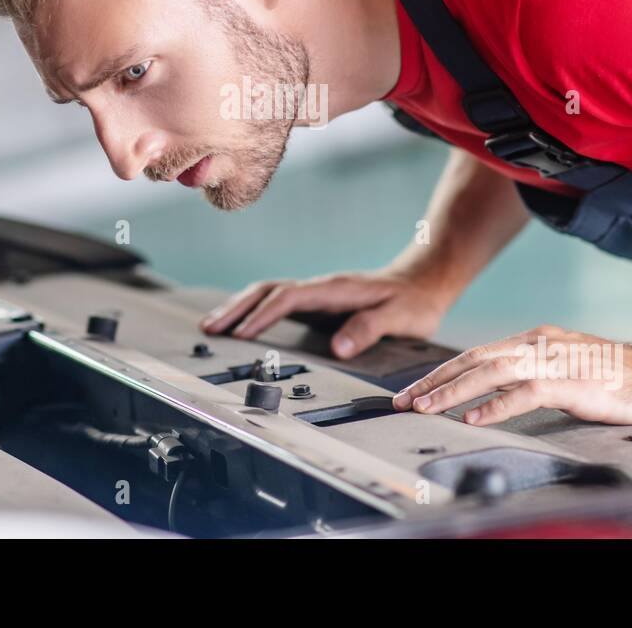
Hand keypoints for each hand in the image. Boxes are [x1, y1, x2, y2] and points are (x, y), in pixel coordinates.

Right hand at [199, 268, 454, 359]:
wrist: (423, 282)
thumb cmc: (412, 302)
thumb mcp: (399, 318)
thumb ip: (369, 330)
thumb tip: (337, 348)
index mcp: (334, 290)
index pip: (288, 298)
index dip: (263, 316)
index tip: (242, 334)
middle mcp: (320, 288)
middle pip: (267, 291)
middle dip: (236, 308)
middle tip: (208, 328)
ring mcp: (316, 294)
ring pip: (267, 294)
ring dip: (239, 307)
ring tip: (212, 326)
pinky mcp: (317, 303)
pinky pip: (277, 302)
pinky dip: (253, 310)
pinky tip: (240, 323)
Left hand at [392, 325, 631, 434]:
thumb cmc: (629, 382)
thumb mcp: (573, 376)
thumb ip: (539, 382)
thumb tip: (503, 400)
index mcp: (539, 341)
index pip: (479, 354)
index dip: (443, 372)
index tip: (415, 391)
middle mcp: (541, 344)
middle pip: (473, 359)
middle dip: (433, 381)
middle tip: (401, 401)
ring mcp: (556, 360)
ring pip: (489, 372)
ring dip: (451, 392)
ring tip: (422, 409)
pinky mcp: (573, 382)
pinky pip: (523, 393)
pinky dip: (493, 407)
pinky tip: (471, 419)